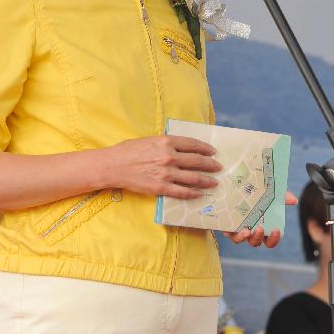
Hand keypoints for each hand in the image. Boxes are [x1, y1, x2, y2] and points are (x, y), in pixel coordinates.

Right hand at [107, 135, 222, 198]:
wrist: (113, 165)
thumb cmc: (129, 150)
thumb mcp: (149, 139)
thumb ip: (165, 143)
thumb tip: (180, 147)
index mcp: (166, 141)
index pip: (193, 144)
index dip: (205, 148)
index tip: (213, 151)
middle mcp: (169, 156)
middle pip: (197, 161)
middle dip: (211, 165)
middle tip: (219, 167)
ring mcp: (166, 173)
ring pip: (193, 178)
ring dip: (207, 180)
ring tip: (214, 182)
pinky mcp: (161, 188)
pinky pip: (182, 192)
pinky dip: (193, 193)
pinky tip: (200, 194)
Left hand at [222, 191, 297, 247]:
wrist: (236, 187)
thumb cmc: (256, 196)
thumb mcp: (269, 195)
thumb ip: (281, 197)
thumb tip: (294, 199)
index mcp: (262, 227)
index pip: (270, 240)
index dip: (274, 239)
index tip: (276, 230)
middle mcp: (250, 231)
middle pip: (255, 242)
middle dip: (258, 238)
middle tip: (260, 228)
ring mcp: (237, 229)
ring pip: (240, 240)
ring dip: (243, 237)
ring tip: (246, 230)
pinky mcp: (227, 224)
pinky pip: (227, 232)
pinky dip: (228, 232)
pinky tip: (228, 229)